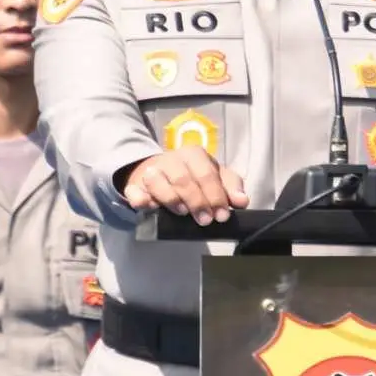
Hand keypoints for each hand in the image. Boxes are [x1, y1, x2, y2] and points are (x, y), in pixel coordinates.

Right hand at [123, 147, 249, 224]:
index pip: (206, 173)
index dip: (215, 195)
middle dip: (197, 201)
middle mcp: (171, 159)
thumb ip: (230, 187)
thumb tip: (242, 201)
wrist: (161, 173)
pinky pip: (134, 191)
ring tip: (182, 212)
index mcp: (194, 154)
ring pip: (156, 180)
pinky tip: (149, 207)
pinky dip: (140, 199)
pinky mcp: (134, 186)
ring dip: (170, 198)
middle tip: (205, 220)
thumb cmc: (193, 177)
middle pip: (183, 178)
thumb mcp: (216, 178)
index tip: (222, 215)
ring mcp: (151, 171)